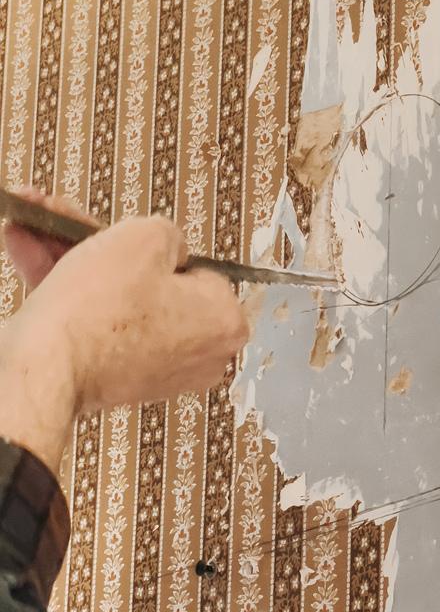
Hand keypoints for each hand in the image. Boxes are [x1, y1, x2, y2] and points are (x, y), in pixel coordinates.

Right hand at [0, 197, 248, 470]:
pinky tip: (40, 263)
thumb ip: (169, 232)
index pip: (199, 268)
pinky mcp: (123, 379)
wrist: (48, 365)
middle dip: (109, 252)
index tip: (134, 246)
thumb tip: (168, 243)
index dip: (159, 250)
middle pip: (155, 284)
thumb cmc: (99, 312)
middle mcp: (202, 355)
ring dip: (83, 266)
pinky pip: (105, 324)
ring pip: (122, 300)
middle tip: (83, 232)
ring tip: (46, 237)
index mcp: (226, 322)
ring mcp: (162, 371)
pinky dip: (77, 296)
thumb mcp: (146, 236)